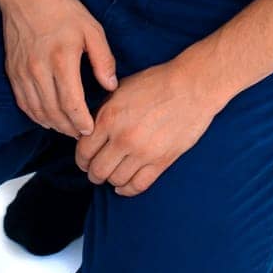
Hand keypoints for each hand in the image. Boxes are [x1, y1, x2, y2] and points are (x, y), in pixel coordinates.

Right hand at [0, 0, 118, 138]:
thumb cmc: (62, 9)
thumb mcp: (91, 29)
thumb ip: (103, 59)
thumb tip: (110, 86)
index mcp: (61, 60)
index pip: (72, 105)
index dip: (82, 123)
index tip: (91, 129)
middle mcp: (38, 70)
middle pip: (54, 113)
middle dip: (70, 129)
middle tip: (82, 134)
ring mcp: (22, 72)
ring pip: (37, 111)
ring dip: (53, 125)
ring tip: (68, 128)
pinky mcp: (12, 72)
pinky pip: (23, 103)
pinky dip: (36, 115)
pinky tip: (47, 118)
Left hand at [75, 59, 219, 196]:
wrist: (191, 87)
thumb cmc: (156, 82)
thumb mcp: (121, 89)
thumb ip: (103, 111)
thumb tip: (89, 129)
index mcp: (109, 117)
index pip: (83, 150)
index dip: (81, 158)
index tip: (84, 160)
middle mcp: (122, 138)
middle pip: (97, 170)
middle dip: (93, 173)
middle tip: (95, 170)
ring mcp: (142, 152)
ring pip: (115, 181)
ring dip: (110, 180)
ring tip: (112, 174)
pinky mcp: (161, 162)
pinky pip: (137, 186)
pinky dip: (126, 190)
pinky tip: (123, 186)